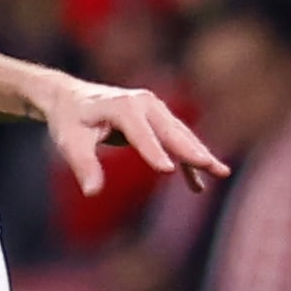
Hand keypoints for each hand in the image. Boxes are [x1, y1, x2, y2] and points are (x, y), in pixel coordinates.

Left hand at [39, 72, 226, 194]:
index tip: (168, 170)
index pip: (141, 133)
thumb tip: (92, 192)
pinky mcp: (158, 118)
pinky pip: (176, 141)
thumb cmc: (69, 120)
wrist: (70, 98)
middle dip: (193, 152)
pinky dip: (188, 160)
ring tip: (220, 173)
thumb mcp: (70, 142)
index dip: (154, 151)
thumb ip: (83, 165)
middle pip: (171, 132)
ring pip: (180, 136)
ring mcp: (154, 109)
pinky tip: (198, 183)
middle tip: (214, 168)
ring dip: (200, 155)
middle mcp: (144, 103)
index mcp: (122, 106)